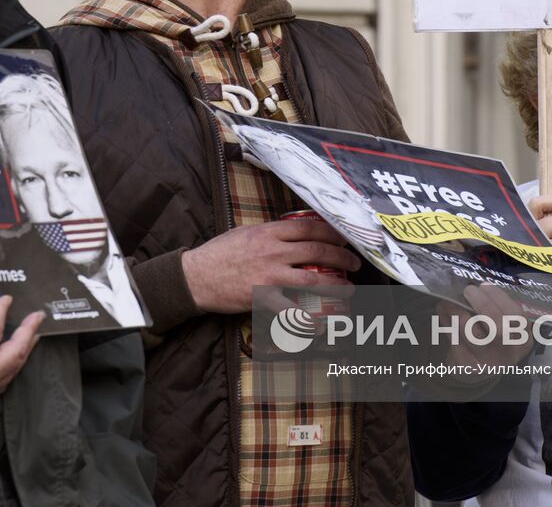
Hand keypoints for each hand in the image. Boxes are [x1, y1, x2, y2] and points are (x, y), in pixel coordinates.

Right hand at [0, 297, 43, 420]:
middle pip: (16, 351)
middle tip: (38, 317)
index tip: (7, 299)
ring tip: (32, 338)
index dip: (1, 310)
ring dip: (24, 352)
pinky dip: (10, 370)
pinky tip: (11, 363)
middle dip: (29, 332)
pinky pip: (0, 384)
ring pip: (12, 370)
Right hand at [181, 218, 361, 313]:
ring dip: (336, 285)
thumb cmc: (219, 253)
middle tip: (354, 262)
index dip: (332, 232)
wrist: (196, 276)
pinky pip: (292, 312)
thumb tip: (294, 232)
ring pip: (313, 280)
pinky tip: (323, 323)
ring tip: (348, 288)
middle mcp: (273, 252)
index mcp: (269, 232)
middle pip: (318, 251)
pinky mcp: (263, 298)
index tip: (344, 237)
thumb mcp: (246, 232)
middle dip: (342, 257)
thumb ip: (271, 232)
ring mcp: (270, 276)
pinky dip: (309, 319)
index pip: (310, 228)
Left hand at [439, 284, 534, 369]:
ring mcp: (487, 361)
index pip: (516, 317)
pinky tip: (443, 312)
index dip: (499, 298)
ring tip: (448, 299)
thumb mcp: (504, 324)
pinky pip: (453, 338)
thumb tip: (476, 285)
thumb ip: (496, 307)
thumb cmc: (494, 337)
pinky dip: (445, 321)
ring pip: (470, 333)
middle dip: (481, 305)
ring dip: (456, 310)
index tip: (484, 285)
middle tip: (468, 290)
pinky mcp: (466, 364)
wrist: (481, 368)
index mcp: (522, 338)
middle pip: (497, 328)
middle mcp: (508, 352)